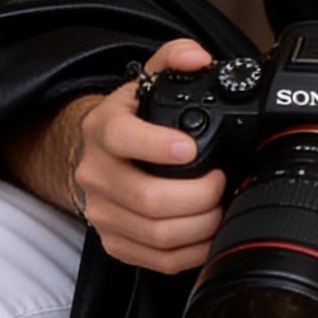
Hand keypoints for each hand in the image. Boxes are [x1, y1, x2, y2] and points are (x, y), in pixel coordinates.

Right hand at [69, 37, 225, 273]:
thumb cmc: (131, 121)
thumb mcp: (147, 82)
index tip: (189, 148)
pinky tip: (207, 232)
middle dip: (198, 194)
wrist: (95, 156)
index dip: (157, 145)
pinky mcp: (115, 242)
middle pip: (148, 198)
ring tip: (220, 206)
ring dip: (200, 224)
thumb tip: (197, 56)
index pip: (121, 138)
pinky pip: (158, 260)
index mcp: (103, 129)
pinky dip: (192, 251)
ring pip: (156, 234)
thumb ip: (174, 58)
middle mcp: (96, 174)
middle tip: (221, 182)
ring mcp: (103, 213)